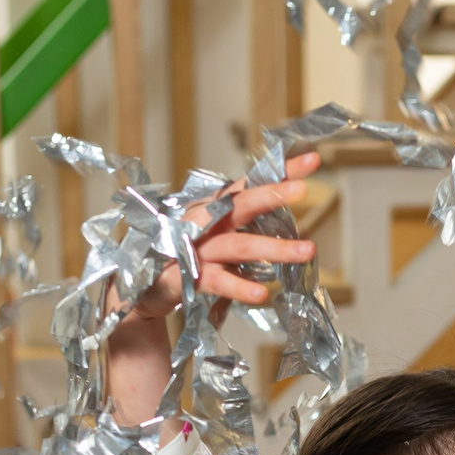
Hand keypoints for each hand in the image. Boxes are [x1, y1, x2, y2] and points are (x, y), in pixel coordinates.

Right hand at [105, 149, 322, 426]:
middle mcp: (206, 222)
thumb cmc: (186, 256)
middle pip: (241, 204)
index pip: (250, 184)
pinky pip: (218, 282)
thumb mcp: (218, 236)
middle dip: (272, 194)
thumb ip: (247, 228)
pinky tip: (262, 293)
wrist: (141, 288)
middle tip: (303, 189)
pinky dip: (240, 287)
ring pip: (239, 246)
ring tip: (308, 251)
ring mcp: (196, 249)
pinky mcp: (186, 277)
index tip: (313, 161)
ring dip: (275, 248)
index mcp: (216, 209)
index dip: (279, 172)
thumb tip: (291, 224)